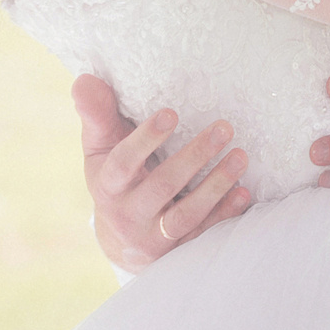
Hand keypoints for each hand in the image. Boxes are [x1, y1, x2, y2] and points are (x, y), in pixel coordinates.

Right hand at [74, 72, 254, 271]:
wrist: (121, 239)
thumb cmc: (115, 178)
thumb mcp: (100, 149)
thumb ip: (97, 115)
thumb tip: (85, 80)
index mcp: (108, 185)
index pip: (123, 163)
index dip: (145, 139)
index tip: (171, 113)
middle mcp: (129, 214)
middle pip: (162, 186)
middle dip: (194, 157)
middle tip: (223, 128)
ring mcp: (154, 236)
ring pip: (186, 215)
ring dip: (216, 186)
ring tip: (240, 156)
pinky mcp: (179, 249)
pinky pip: (204, 234)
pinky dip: (225, 214)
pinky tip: (244, 192)